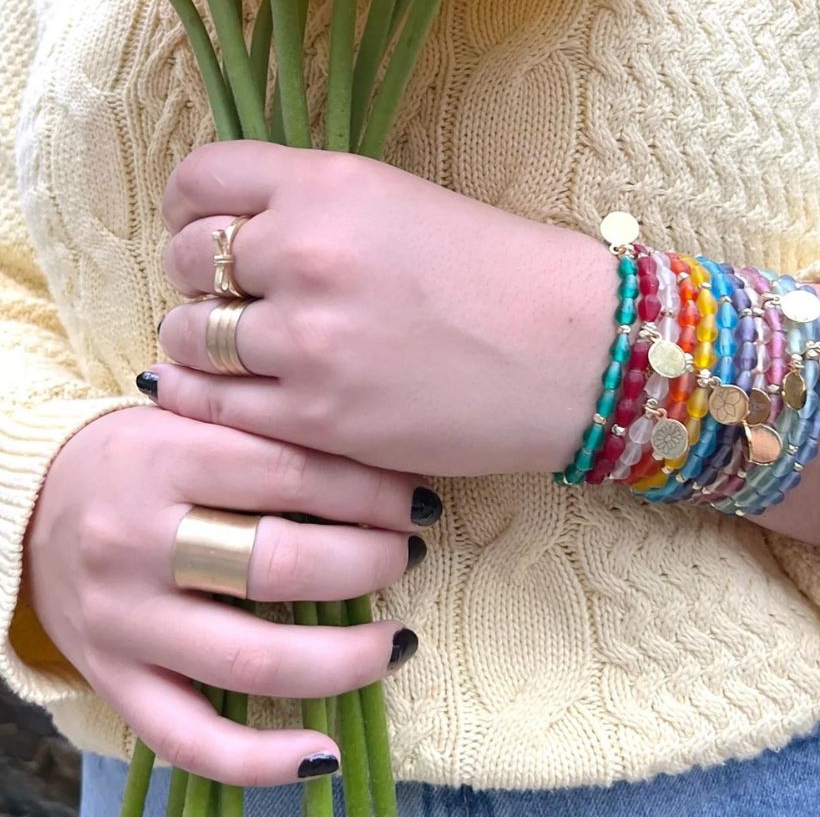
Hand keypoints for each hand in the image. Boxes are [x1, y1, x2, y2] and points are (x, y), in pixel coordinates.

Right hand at [24, 406, 434, 784]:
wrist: (32, 500)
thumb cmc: (140, 455)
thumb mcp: (195, 421)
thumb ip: (270, 434)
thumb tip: (383, 458)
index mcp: (168, 460)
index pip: (294, 475)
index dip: (374, 493)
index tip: (418, 502)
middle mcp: (139, 542)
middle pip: (280, 566)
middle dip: (368, 564)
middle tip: (409, 554)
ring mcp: (125, 621)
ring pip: (250, 658)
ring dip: (343, 659)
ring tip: (399, 641)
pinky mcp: (115, 682)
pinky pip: (189, 739)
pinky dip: (260, 760)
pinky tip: (325, 753)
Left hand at [153, 141, 618, 475]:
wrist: (572, 353)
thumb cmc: (502, 272)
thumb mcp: (402, 201)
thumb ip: (312, 206)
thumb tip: (231, 236)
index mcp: (331, 184)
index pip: (200, 179)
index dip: (191, 207)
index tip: (205, 229)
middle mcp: (307, 253)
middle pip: (184, 257)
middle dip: (196, 275)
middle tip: (230, 295)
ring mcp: (307, 341)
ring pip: (186, 334)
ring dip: (199, 339)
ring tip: (237, 347)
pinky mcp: (317, 418)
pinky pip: (209, 402)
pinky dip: (201, 394)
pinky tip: (224, 390)